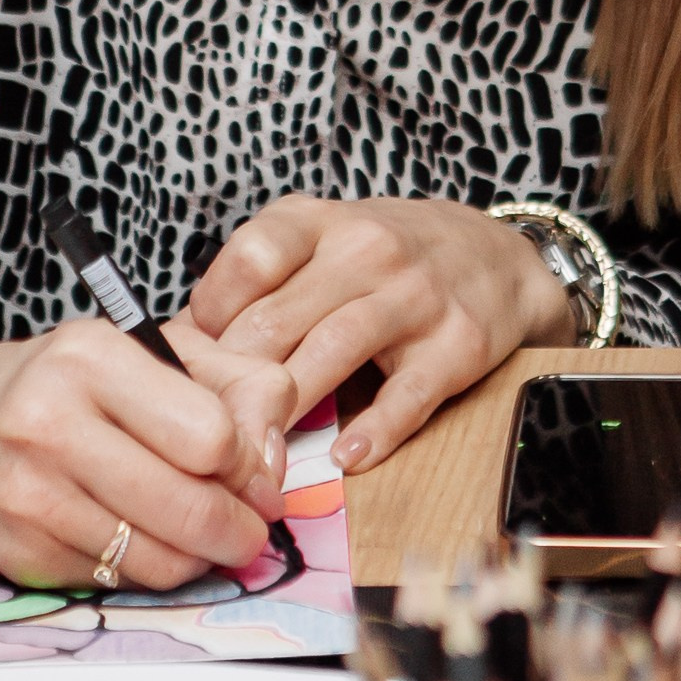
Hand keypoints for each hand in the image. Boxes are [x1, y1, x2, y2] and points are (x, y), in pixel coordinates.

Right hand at [0, 320, 295, 591]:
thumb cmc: (43, 383)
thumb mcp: (133, 350)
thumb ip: (227, 383)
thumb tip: (273, 462)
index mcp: (90, 355)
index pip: (214, 434)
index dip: (248, 461)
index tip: (247, 468)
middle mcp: (51, 422)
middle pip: (196, 507)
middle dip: (239, 528)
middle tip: (244, 526)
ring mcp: (28, 494)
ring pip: (162, 559)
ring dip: (198, 558)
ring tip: (195, 535)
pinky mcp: (17, 552)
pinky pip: (118, 582)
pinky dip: (144, 571)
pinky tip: (134, 540)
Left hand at [186, 196, 575, 470]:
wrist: (496, 256)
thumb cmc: (387, 257)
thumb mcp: (321, 239)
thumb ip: (260, 281)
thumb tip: (184, 346)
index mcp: (319, 222)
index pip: (249, 260)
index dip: (210, 317)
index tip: (193, 364)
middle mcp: (366, 250)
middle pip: (278, 319)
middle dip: (235, 383)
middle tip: (205, 433)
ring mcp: (416, 296)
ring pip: (332, 352)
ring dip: (288, 408)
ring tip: (258, 452)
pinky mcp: (457, 345)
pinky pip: (408, 394)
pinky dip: (375, 430)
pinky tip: (345, 457)